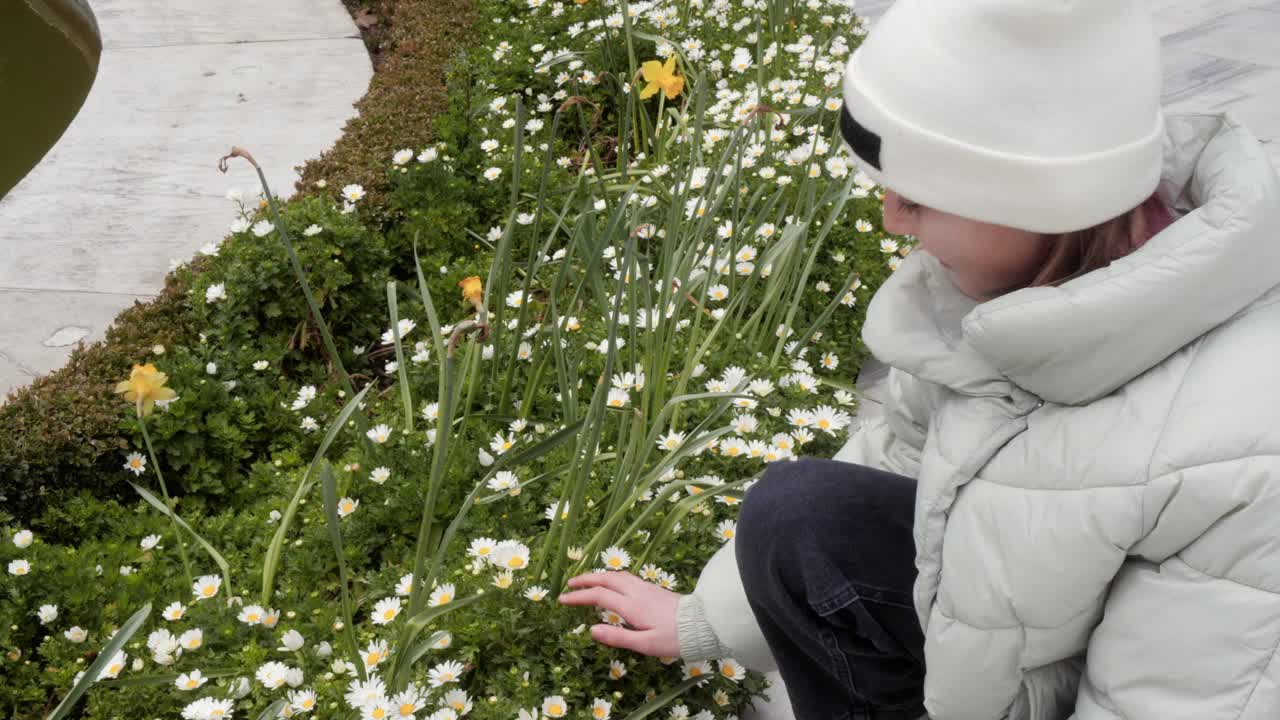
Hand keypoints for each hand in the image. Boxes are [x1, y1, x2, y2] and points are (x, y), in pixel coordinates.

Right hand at [558, 570, 681, 658]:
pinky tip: (613, 583)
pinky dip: (612, 577)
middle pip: (606, 579)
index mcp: (632, 606)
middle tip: (569, 584)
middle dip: (585, 580)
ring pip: (617, 575)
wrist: (704, 624)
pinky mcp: (654, 589)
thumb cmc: (675, 638)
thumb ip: (618, 637)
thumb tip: (592, 631)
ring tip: (587, 581)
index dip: (579, 597)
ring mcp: (646, 588)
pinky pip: (626, 577)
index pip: (598, 596)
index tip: (562, 599)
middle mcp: (637, 592)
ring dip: (599, 576)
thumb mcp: (646, 644)